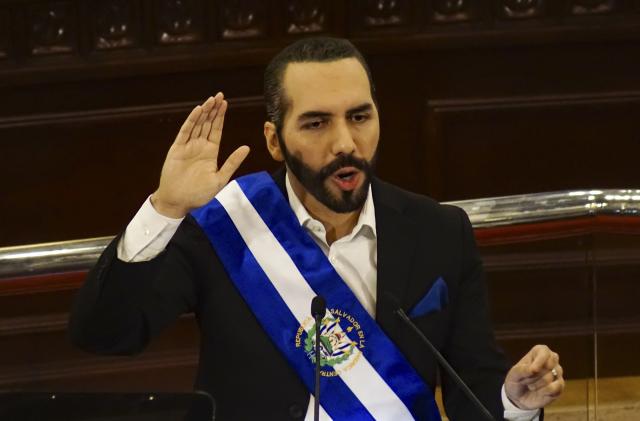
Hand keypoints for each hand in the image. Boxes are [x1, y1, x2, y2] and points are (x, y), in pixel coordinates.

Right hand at [152, 92, 249, 217]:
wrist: (178, 202)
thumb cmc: (199, 194)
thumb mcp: (220, 178)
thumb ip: (232, 162)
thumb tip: (247, 147)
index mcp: (210, 152)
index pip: (216, 130)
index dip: (220, 116)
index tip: (225, 103)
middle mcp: (199, 146)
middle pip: (207, 123)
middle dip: (213, 110)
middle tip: (220, 95)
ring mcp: (188, 146)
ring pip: (197, 125)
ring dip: (204, 112)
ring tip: (211, 99)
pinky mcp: (177, 149)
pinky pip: (185, 132)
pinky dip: (191, 121)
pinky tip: (198, 111)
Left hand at [505, 344, 564, 409]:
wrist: (520, 398)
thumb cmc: (516, 381)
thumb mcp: (514, 374)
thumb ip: (522, 370)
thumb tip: (534, 369)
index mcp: (539, 352)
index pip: (544, 351)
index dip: (540, 361)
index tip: (533, 370)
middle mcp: (551, 360)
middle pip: (549, 365)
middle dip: (535, 375)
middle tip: (526, 379)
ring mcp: (557, 373)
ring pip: (550, 377)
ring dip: (537, 384)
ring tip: (530, 386)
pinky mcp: (560, 386)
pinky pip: (555, 388)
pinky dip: (544, 391)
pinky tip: (539, 392)